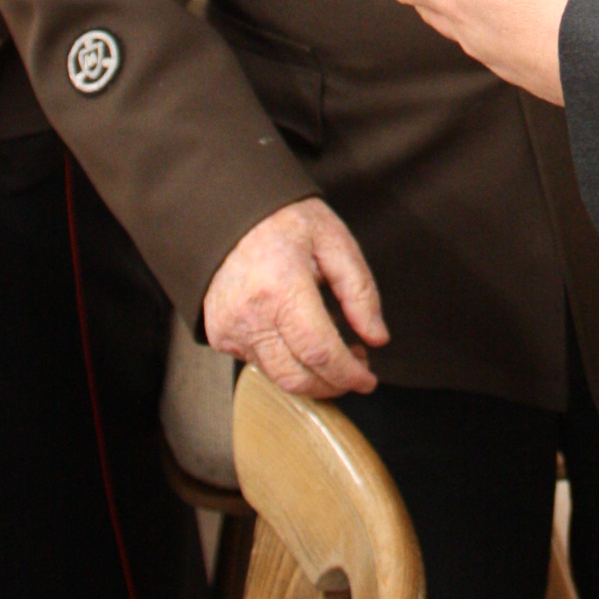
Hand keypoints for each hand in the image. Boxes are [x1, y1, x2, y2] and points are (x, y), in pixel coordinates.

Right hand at [203, 197, 389, 399]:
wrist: (228, 215)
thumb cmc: (284, 221)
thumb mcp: (334, 240)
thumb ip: (360, 290)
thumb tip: (377, 338)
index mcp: (282, 286)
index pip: (319, 352)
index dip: (348, 374)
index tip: (369, 380)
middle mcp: (251, 314)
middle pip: (297, 376)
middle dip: (333, 383)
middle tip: (357, 367)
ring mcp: (231, 328)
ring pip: (278, 377)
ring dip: (313, 377)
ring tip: (336, 351)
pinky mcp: (221, 336)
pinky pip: (260, 363)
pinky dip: (288, 362)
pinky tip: (303, 339)